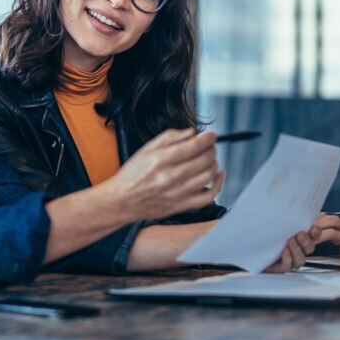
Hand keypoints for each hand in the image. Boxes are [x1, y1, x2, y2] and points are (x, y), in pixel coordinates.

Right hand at [98, 128, 224, 221]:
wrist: (121, 201)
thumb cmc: (132, 175)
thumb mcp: (146, 149)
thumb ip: (170, 137)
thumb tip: (191, 133)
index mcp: (161, 160)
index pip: (193, 146)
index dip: (207, 139)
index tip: (212, 135)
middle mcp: (171, 177)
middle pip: (204, 160)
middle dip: (211, 149)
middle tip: (209, 146)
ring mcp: (178, 193)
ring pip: (208, 175)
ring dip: (214, 163)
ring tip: (210, 159)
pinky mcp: (181, 206)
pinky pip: (208, 196)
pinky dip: (218, 185)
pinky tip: (218, 176)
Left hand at [263, 215, 339, 272]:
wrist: (249, 244)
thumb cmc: (267, 229)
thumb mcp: (284, 217)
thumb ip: (299, 213)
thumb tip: (308, 209)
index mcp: (305, 232)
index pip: (328, 232)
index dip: (339, 233)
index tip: (337, 235)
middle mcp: (301, 245)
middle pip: (313, 246)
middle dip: (310, 239)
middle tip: (303, 232)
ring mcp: (292, 256)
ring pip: (302, 257)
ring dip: (298, 248)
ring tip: (290, 241)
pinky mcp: (282, 265)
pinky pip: (289, 265)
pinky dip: (288, 258)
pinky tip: (283, 251)